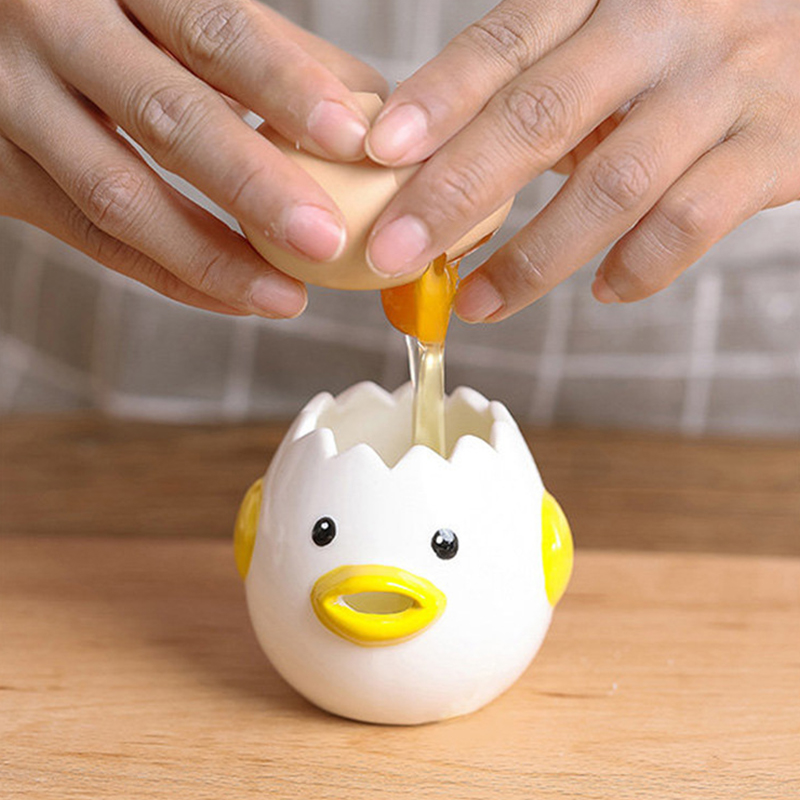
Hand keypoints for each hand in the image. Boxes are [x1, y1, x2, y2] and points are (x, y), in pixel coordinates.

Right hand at [0, 0, 385, 316]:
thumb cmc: (112, 19)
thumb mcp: (178, 7)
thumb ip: (270, 53)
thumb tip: (371, 114)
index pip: (213, 31)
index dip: (285, 86)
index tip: (353, 140)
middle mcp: (54, 27)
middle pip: (166, 115)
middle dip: (253, 186)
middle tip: (325, 240)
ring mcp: (12, 101)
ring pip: (118, 195)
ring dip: (213, 257)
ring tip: (287, 298)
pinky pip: (92, 239)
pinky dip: (169, 275)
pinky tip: (232, 296)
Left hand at [364, 0, 799, 321]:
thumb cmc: (680, 49)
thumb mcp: (606, 39)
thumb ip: (534, 86)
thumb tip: (428, 165)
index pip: (505, 42)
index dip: (439, 98)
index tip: (379, 154)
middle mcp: (661, 30)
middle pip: (542, 115)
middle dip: (458, 194)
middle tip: (396, 253)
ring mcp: (722, 88)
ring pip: (612, 184)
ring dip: (533, 258)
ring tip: (475, 304)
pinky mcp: (774, 148)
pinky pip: (692, 220)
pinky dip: (639, 267)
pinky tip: (602, 289)